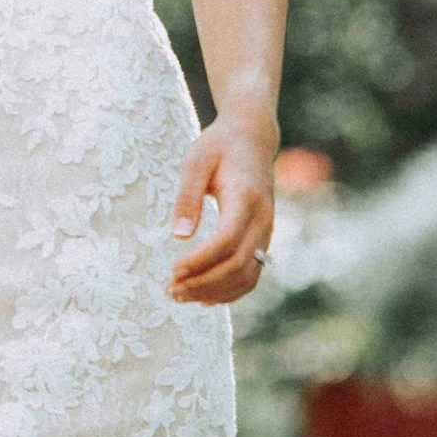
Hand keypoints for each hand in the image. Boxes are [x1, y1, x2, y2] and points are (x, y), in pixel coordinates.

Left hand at [167, 111, 278, 305]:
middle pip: (238, 264)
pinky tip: (205, 298)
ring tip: (180, 296)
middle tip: (170, 291)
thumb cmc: (218, 146)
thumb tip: (179, 237)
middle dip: (204, 283)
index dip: (201, 261)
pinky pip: (253, 273)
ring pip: (248, 275)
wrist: (252, 138)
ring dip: (215, 292)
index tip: (173, 271)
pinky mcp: (263, 238)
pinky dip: (231, 291)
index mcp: (246, 197)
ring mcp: (267, 231)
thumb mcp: (195, 161)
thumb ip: (187, 197)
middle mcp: (263, 219)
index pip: (227, 240)